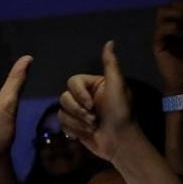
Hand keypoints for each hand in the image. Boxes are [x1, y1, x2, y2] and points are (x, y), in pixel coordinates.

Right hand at [58, 41, 137, 162]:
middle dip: (78, 111)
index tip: (91, 104)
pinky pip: (62, 123)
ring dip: (77, 121)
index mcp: (93, 85)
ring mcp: (78, 112)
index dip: (79, 94)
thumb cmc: (121, 114)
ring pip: (62, 111)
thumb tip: (109, 42)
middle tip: (94, 119)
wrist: (119, 142)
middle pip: (64, 97)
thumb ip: (111, 64)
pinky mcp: (74, 126)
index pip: (72, 82)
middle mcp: (84, 96)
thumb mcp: (117, 86)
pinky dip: (74, 129)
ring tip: (92, 127)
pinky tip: (86, 133)